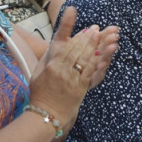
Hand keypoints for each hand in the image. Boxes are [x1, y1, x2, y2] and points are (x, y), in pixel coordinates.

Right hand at [28, 7, 117, 130]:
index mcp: (50, 65)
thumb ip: (47, 58)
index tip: (85, 28)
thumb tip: (55, 44)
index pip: (66, 46)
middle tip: (97, 29)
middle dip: (88, 38)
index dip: (77, 37)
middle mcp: (61, 70)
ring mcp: (71, 80)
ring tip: (103, 37)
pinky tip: (104, 55)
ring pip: (85, 60)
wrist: (46, 113)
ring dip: (96, 47)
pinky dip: (98, 63)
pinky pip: (90, 73)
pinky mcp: (80, 88)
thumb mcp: (37, 72)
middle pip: (77, 50)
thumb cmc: (40, 92)